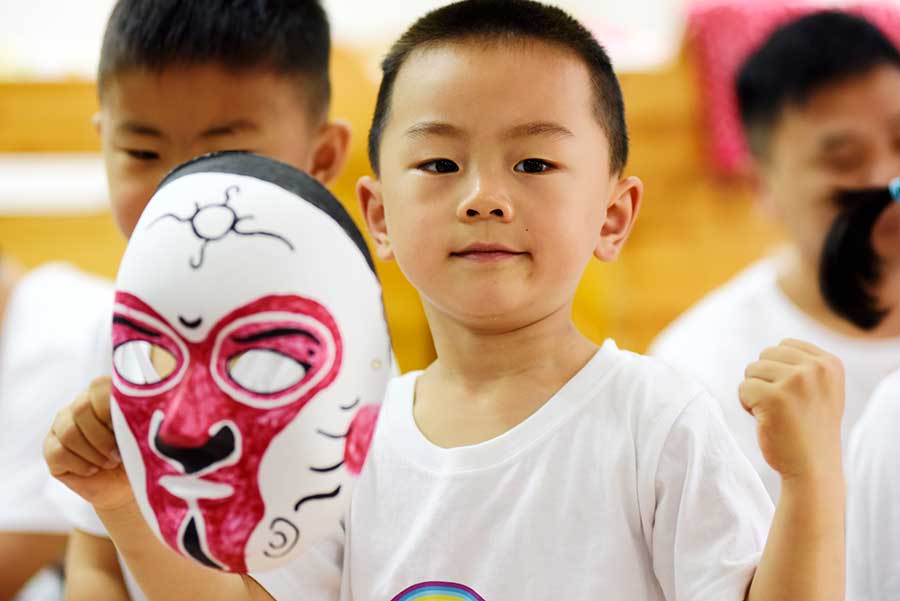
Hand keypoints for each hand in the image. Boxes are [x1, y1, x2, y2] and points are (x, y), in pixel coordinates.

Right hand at [43, 376, 133, 509]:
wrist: (126, 484)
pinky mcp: (51, 448)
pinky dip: (81, 465)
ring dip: (94, 453)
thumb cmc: (139, 455)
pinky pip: (58, 453)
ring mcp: (62, 425)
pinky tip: (94, 469)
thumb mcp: (145, 433)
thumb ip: (139, 416)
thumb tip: (138, 409)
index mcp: (105, 393)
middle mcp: (80, 404)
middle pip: (81, 409)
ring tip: (109, 463)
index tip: (126, 430)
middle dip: (104, 438)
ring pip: (69, 432)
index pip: (98, 386)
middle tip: (119, 454)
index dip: (112, 409)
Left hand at [739, 339, 844, 481]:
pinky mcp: (774, 397)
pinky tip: (766, 420)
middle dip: (765, 379)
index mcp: (830, 363)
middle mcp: (816, 368)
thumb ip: (804, 366)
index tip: (795, 396)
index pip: (784, 346)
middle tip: (783, 407)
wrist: (813, 468)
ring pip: (751, 370)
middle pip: (765, 355)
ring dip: (755, 392)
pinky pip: (742, 388)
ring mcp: (796, 382)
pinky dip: (746, 405)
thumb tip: (771, 350)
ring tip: (776, 414)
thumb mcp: (820, 389)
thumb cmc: (809, 429)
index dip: (779, 371)